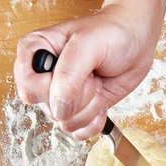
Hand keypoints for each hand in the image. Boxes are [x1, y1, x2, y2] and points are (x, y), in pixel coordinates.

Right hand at [14, 4, 160, 139]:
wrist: (137, 39)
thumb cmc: (111, 33)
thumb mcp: (88, 44)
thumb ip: (68, 76)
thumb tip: (58, 111)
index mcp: (34, 53)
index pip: (29, 88)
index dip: (53, 88)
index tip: (75, 71)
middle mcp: (43, 78)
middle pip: (50, 110)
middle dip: (79, 96)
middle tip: (92, 74)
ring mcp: (61, 96)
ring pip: (66, 123)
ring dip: (90, 107)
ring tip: (98, 82)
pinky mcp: (79, 110)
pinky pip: (79, 132)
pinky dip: (95, 121)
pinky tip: (102, 101)